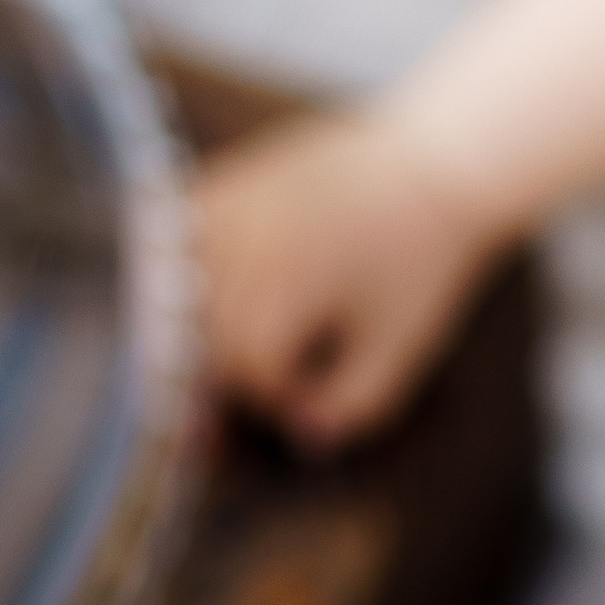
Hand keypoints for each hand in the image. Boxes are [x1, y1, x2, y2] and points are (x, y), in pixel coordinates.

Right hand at [195, 105, 505, 446]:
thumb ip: (350, 406)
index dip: (276, 394)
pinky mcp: (220, 182)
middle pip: (197, 336)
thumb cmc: (421, 260)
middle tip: (273, 375)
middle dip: (229, 371)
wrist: (434, 165)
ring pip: (171, 292)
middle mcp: (243, 243)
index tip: (309, 393)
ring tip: (245, 339)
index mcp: (287, 285)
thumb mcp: (401, 347)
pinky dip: (181, 275)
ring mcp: (225, 206)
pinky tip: (218, 292)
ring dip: (199, 328)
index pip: (246, 369)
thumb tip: (300, 439)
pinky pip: (170, 242)